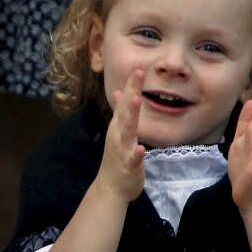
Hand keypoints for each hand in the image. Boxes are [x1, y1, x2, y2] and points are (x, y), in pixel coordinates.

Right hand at [96, 63, 145, 201]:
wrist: (111, 186)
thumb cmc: (118, 157)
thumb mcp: (119, 130)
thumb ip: (121, 112)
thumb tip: (122, 92)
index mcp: (119, 125)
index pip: (126, 100)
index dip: (131, 83)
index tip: (138, 65)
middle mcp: (118, 133)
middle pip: (125, 109)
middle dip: (132, 90)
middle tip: (138, 71)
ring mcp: (121, 148)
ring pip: (126, 130)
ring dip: (130, 115)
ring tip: (135, 100)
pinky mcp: (128, 165)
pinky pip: (132, 159)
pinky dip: (135, 154)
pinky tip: (140, 149)